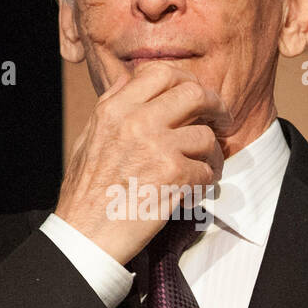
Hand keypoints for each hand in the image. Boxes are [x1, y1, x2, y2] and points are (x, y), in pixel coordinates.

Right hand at [55, 60, 231, 264]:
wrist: (85, 234)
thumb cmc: (86, 192)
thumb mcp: (89, 137)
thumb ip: (110, 106)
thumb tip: (127, 79)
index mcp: (115, 109)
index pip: (161, 73)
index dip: (186, 81)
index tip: (195, 96)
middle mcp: (137, 121)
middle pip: (194, 93)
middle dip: (215, 106)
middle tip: (222, 121)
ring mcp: (157, 147)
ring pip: (207, 136)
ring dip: (213, 155)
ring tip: (205, 168)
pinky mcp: (174, 176)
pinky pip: (207, 170)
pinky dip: (205, 183)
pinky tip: (193, 191)